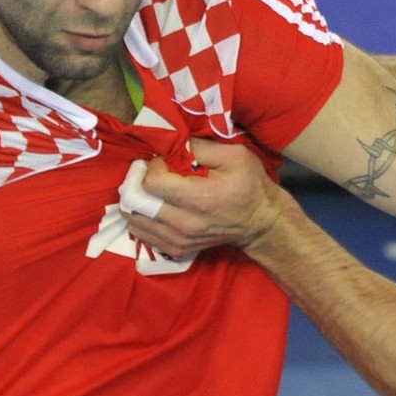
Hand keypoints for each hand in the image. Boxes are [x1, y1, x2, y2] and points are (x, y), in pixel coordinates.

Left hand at [124, 139, 281, 258]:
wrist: (261, 223)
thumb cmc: (249, 185)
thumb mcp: (235, 155)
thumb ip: (200, 147)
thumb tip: (172, 145)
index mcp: (199, 198)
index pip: (151, 183)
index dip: (152, 166)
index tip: (164, 161)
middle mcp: (184, 223)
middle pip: (137, 203)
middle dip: (136, 183)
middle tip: (147, 173)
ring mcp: (179, 240)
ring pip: (135, 221)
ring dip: (135, 202)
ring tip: (148, 190)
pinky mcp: (176, 249)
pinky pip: (143, 236)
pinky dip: (141, 220)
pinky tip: (151, 208)